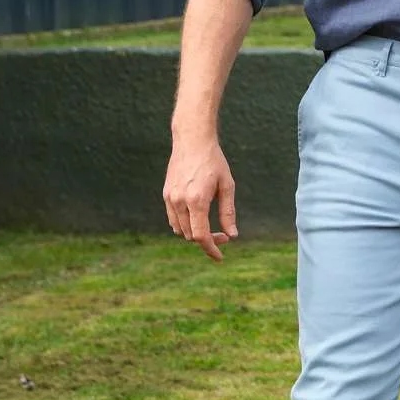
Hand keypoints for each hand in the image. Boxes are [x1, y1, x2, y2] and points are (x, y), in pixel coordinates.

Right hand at [164, 133, 237, 261]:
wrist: (192, 142)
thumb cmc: (214, 162)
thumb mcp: (227, 186)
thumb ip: (228, 212)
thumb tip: (232, 236)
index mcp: (197, 200)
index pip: (201, 236)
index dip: (211, 249)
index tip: (220, 257)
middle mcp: (180, 201)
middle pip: (190, 235)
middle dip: (208, 240)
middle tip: (224, 235)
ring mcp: (170, 198)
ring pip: (180, 230)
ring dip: (195, 234)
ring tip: (212, 228)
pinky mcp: (166, 194)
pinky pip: (173, 219)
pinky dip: (184, 225)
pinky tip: (198, 220)